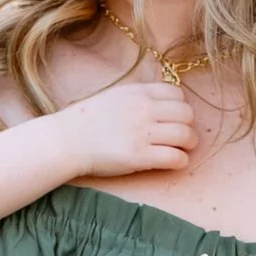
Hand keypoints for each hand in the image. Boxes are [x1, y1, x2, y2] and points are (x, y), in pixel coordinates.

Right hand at [62, 77, 196, 181]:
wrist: (66, 141)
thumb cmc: (88, 121)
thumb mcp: (115, 96)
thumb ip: (139, 97)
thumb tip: (164, 104)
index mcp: (138, 93)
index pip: (177, 94)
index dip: (180, 108)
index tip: (173, 119)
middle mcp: (143, 109)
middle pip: (187, 114)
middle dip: (188, 126)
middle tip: (182, 137)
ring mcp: (142, 133)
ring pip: (185, 135)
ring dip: (188, 144)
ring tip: (181, 149)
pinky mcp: (139, 157)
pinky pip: (175, 157)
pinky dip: (180, 161)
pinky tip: (173, 162)